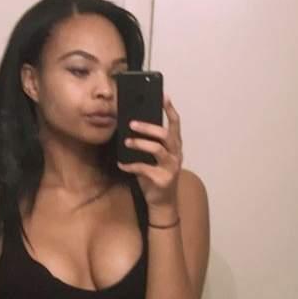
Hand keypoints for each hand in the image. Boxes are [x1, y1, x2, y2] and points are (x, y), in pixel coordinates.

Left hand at [117, 93, 182, 207]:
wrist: (162, 203)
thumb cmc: (156, 176)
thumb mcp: (154, 158)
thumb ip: (150, 143)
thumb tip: (132, 126)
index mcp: (175, 146)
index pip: (176, 124)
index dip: (170, 109)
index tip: (163, 96)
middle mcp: (176, 155)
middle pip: (165, 135)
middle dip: (148, 127)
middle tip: (132, 123)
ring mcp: (171, 168)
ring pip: (157, 149)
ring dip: (140, 144)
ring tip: (126, 142)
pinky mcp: (163, 180)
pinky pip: (144, 169)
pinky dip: (131, 166)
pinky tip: (121, 164)